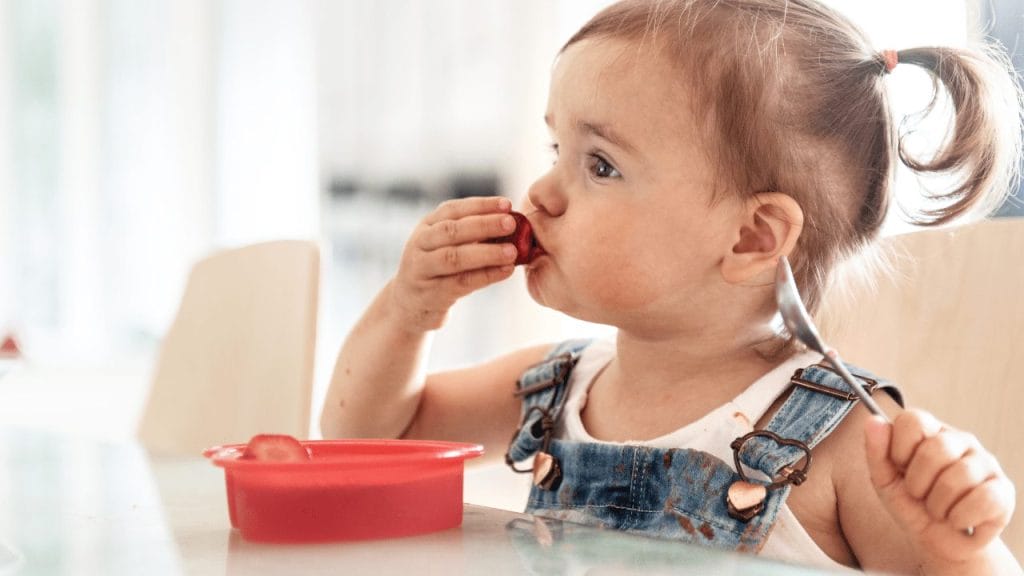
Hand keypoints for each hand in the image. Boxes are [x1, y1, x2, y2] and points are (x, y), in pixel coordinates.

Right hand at [390, 196, 519, 331]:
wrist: (410, 304)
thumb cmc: (438, 270)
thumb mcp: (446, 246)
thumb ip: (471, 234)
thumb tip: (512, 224)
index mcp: (427, 226)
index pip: (452, 209)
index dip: (480, 205)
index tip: (507, 204)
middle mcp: (420, 244)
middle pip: (451, 230)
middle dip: (484, 225)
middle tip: (511, 223)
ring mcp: (422, 270)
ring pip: (454, 257)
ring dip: (486, 253)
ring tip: (512, 251)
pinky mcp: (431, 294)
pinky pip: (461, 283)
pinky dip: (486, 276)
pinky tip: (506, 271)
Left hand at [864, 409, 1015, 561]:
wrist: (938, 541)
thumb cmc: (912, 505)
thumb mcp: (885, 481)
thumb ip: (876, 451)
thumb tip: (874, 421)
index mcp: (931, 432)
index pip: (913, 420)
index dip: (899, 449)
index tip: (900, 467)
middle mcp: (961, 440)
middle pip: (935, 449)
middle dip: (917, 482)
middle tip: (919, 494)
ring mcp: (985, 463)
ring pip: (957, 478)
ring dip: (937, 505)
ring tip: (938, 509)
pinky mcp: (1003, 489)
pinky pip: (982, 499)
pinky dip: (960, 517)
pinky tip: (957, 519)